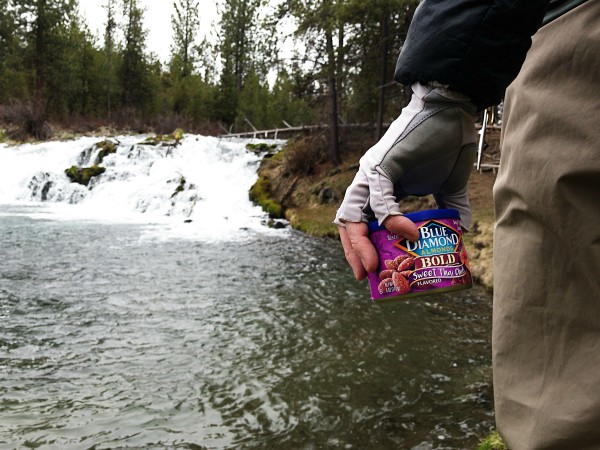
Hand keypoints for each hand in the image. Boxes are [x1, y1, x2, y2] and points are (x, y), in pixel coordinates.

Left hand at [334, 82, 477, 277]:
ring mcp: (373, 173)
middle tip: (368, 275)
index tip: (373, 272)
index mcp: (381, 190)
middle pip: (347, 222)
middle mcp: (369, 183)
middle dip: (354, 252)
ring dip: (360, 242)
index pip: (360, 224)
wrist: (454, 112)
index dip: (362, 248)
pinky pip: (379, 197)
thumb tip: (461, 232)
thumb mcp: (448, 188)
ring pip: (352, 212)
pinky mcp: (382, 163)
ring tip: (375, 265)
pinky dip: (391, 218)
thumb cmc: (446, 145)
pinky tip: (408, 234)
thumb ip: (448, 210)